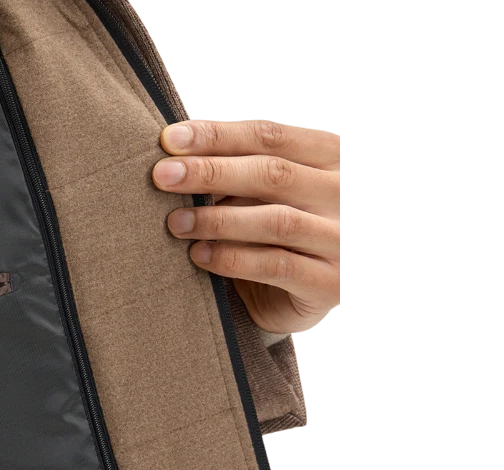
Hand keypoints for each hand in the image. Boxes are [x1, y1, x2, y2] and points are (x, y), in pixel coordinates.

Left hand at [153, 119, 340, 333]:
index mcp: (330, 159)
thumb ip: (240, 173)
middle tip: (163, 176)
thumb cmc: (279, 237)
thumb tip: (177, 156)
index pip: (271, 136)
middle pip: (272, 173)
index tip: (170, 139)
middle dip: (210, 172)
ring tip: (175, 222)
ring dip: (217, 219)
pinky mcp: (326, 283)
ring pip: (274, 221)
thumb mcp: (266, 195)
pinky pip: (275, 266)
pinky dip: (233, 258)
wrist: (305, 300)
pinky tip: (199, 255)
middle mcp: (340, 195)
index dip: (218, 135)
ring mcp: (338, 240)